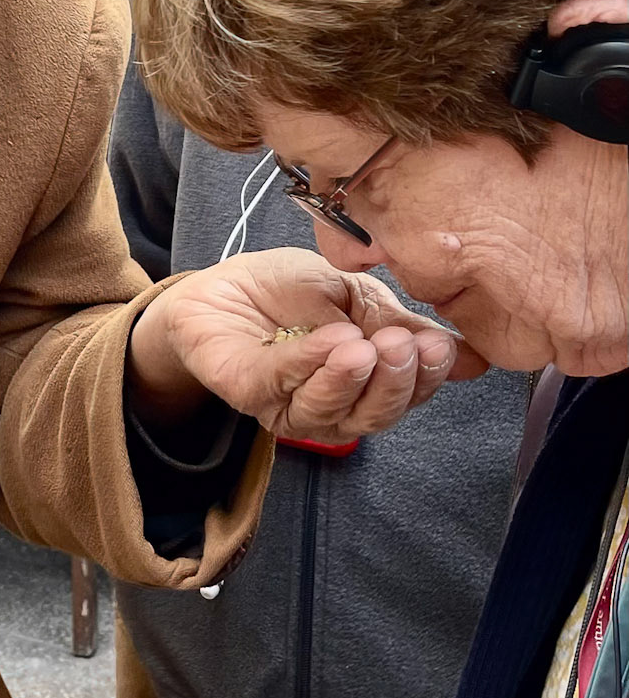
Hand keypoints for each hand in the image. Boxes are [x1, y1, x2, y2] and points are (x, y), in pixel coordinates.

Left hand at [130, 247, 460, 442]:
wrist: (223, 282)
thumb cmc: (291, 291)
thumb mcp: (358, 294)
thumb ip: (404, 324)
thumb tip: (473, 356)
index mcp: (367, 383)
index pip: (408, 394)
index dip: (427, 375)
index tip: (439, 347)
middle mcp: (334, 405)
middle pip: (375, 414)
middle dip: (394, 381)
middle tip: (401, 346)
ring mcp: (290, 405)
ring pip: (330, 412)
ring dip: (351, 378)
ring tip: (363, 346)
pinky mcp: (248, 393)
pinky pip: (281, 386)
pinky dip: (308, 364)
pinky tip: (330, 341)